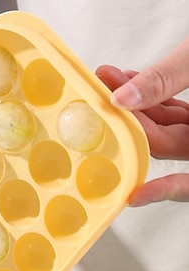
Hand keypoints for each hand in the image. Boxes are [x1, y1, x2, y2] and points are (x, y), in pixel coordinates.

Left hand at [96, 37, 188, 205]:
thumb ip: (168, 78)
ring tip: (111, 81)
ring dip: (137, 103)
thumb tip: (124, 97)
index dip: (150, 163)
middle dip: (132, 119)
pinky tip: (131, 81)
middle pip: (164, 142)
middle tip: (104, 96)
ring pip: (166, 126)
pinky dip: (153, 96)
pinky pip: (175, 111)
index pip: (178, 160)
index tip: (128, 178)